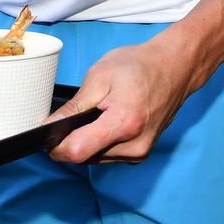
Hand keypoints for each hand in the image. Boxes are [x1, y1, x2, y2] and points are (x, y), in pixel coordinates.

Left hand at [44, 38, 197, 163]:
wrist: (174, 67)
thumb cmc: (139, 66)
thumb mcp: (100, 76)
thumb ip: (74, 106)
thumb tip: (49, 126)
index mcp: (123, 123)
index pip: (77, 152)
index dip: (57, 145)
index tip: (48, 134)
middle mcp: (133, 146)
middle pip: (85, 156)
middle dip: (72, 139)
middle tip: (76, 112)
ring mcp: (139, 153)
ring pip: (95, 158)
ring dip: (88, 140)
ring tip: (98, 111)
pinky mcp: (141, 154)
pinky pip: (108, 155)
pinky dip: (101, 141)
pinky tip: (107, 120)